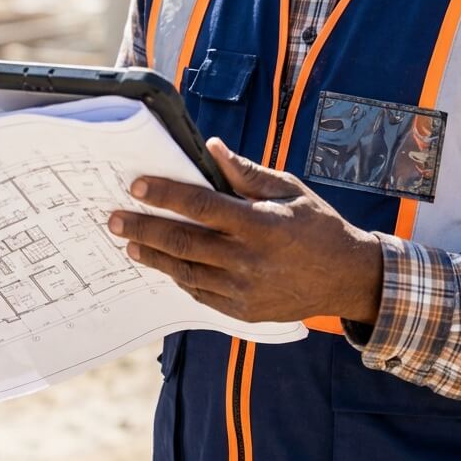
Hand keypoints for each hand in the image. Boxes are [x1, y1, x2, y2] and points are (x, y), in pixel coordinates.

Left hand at [108, 139, 382, 324]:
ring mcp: (243, 290)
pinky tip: (164, 265)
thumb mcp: (289, 189)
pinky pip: (200, 294)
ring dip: (153, 256)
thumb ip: (247, 172)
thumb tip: (212, 148)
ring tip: (130, 243)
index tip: (136, 187)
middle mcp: (247, 259)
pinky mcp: (242, 311)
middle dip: (143, 229)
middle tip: (115, 220)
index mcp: (259, 223)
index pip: (200, 206)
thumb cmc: (318, 225)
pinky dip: (179, 278)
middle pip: (182, 242)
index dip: (165, 195)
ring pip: (185, 272)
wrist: (345, 278)